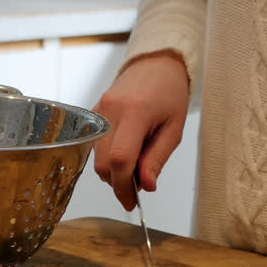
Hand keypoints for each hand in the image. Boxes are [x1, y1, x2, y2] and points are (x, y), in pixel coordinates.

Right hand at [92, 51, 189, 210]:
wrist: (156, 63)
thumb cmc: (170, 93)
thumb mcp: (174, 129)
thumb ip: (157, 158)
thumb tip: (146, 186)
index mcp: (135, 112)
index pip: (120, 159)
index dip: (123, 186)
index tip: (131, 202)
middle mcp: (111, 110)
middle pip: (102, 162)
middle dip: (117, 182)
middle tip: (136, 186)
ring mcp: (98, 110)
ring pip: (95, 156)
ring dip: (112, 170)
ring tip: (135, 164)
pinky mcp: (93, 112)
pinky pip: (93, 144)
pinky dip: (106, 156)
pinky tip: (124, 152)